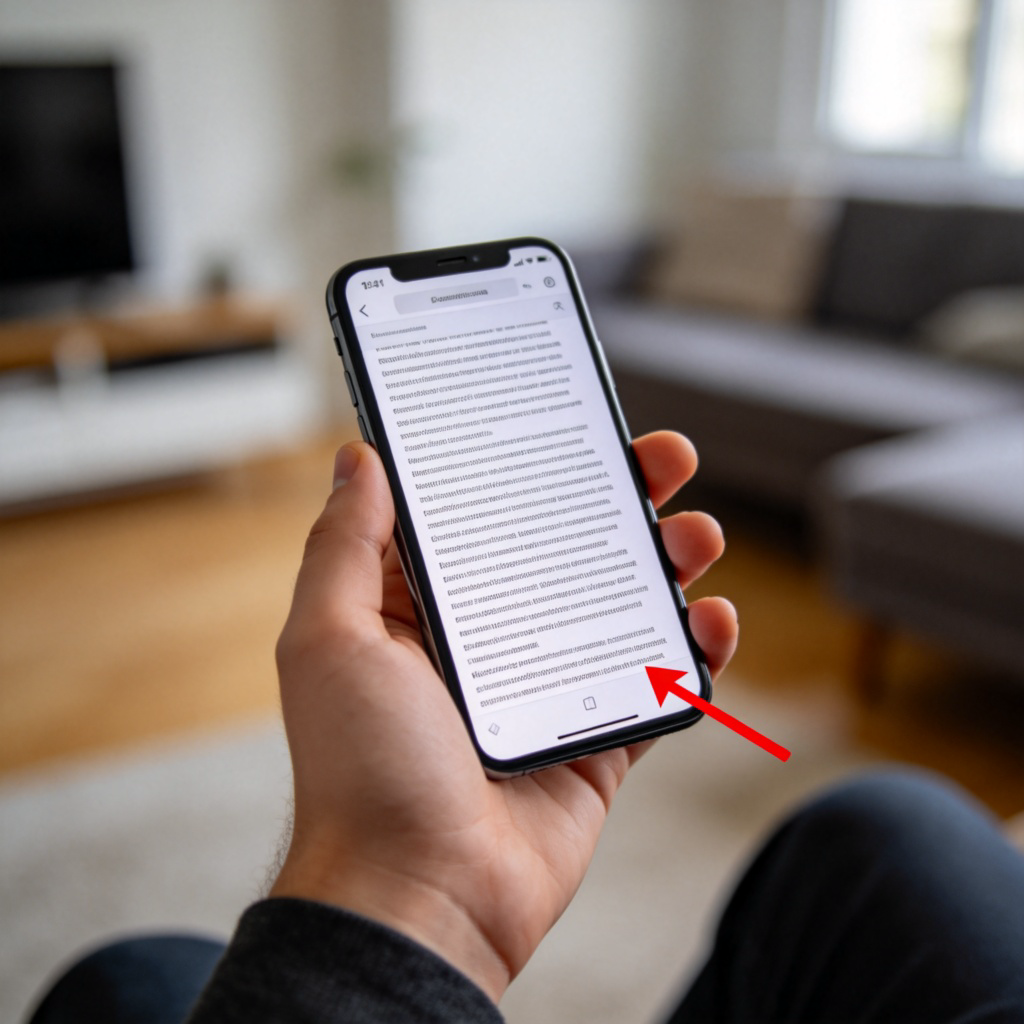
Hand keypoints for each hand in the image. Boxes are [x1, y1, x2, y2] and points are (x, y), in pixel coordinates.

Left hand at [270, 432, 736, 1001]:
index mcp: (423, 611)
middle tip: (663, 460)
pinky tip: (713, 622)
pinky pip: (655, 684)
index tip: (568, 424)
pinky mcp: (594, 739)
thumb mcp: (330, 639)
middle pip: (566, 550)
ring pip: (620, 606)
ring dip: (667, 564)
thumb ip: (344, 545)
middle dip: (618, 500)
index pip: (485, 517)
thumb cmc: (361, 772)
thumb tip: (358, 459)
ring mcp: (546, 689)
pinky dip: (692, 653)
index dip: (527, 467)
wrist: (420, 896)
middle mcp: (488, 641)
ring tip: (698, 535)